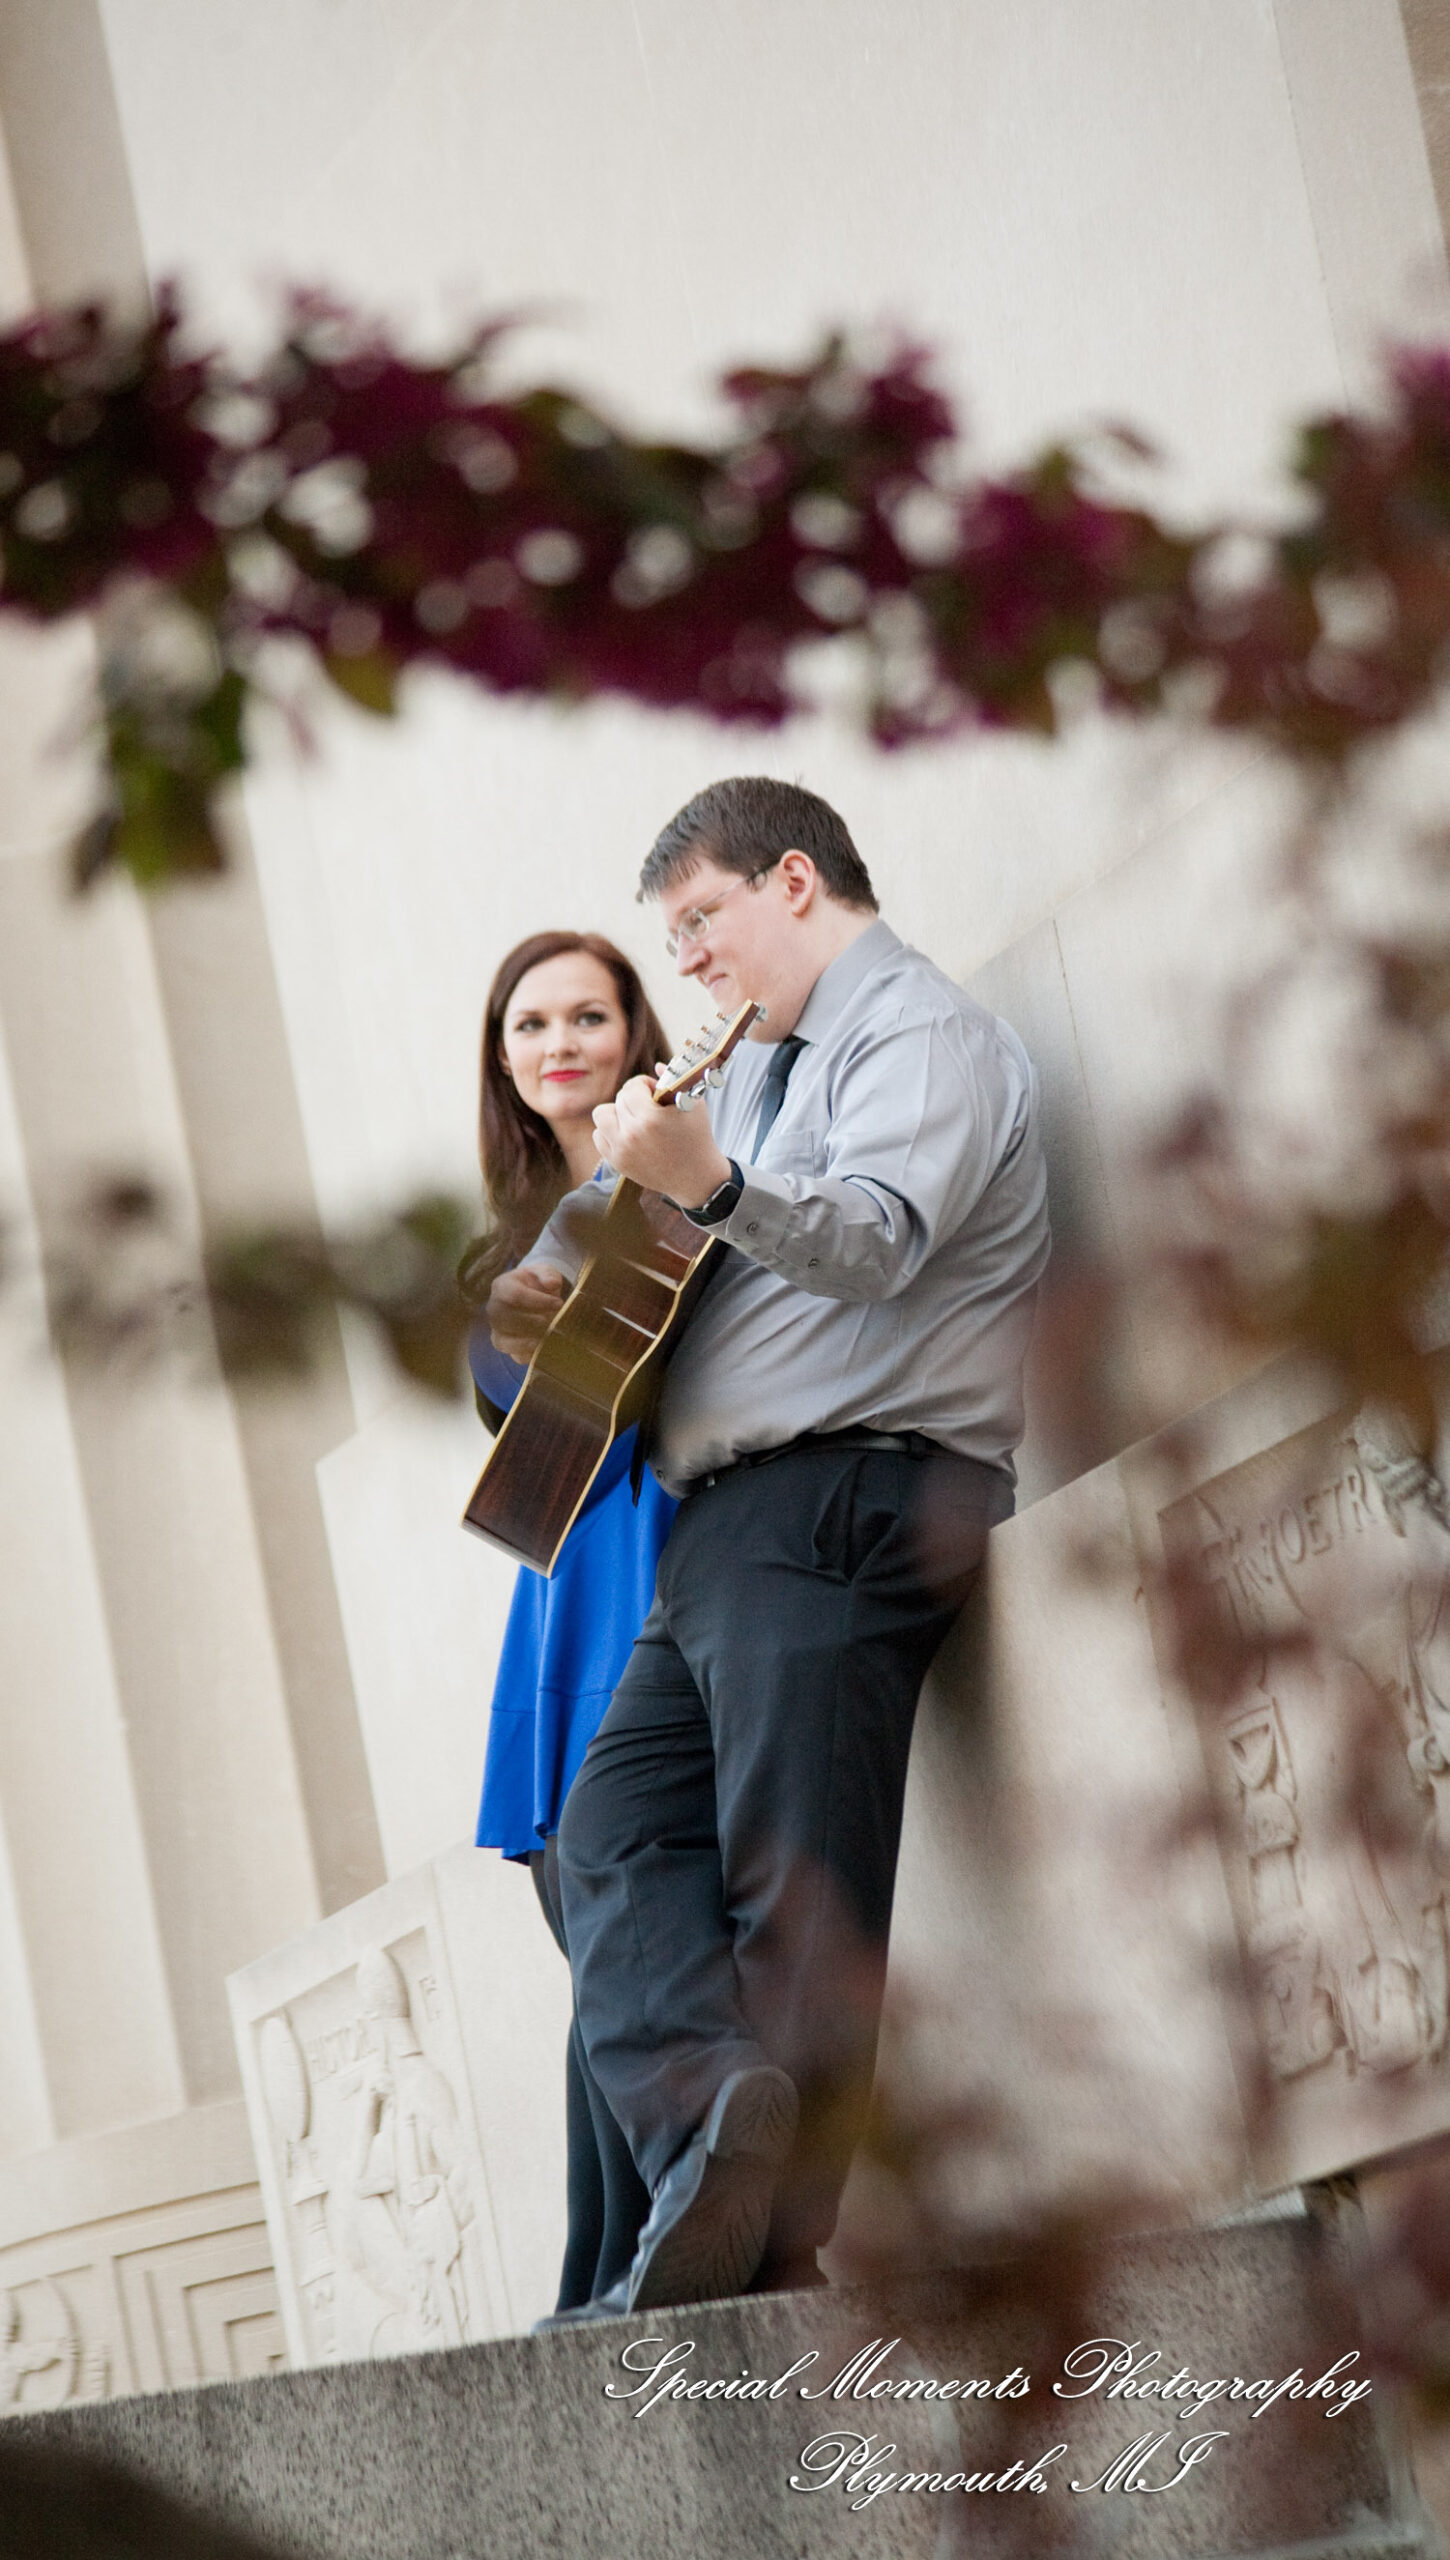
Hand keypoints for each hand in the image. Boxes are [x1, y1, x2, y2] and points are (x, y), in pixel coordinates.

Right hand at [487, 1262, 565, 1361]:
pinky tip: (545, 1348)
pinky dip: (531, 1355)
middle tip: (553, 1322)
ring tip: (550, 1336)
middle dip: (533, 1323)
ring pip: (506, 1341)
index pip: (514, 1295)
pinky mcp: (505, 1346)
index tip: (558, 1303)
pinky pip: (514, 1356)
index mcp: (501, 1286)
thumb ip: (548, 1274)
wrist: (534, 1295)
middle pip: (506, 1320)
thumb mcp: (544, 1271)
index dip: (537, 1301)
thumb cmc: (538, 1282)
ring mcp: (496, 1329)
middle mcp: (493, 1309)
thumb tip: (552, 1283)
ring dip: (530, 1340)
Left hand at [592, 1073, 731, 1206]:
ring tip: (633, 1118)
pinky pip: (598, 1137)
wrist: (696, 1177)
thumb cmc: (697, 1137)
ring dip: (615, 1113)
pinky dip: (609, 1132)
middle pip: (619, 1099)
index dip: (644, 1084)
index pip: (631, 1087)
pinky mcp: (617, 1163)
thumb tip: (656, 1066)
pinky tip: (627, 1133)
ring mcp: (622, 1150)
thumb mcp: (694, 1103)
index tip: (655, 1091)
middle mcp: (632, 1135)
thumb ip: (673, 1080)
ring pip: (601, 1115)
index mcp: (650, 1118)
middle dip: (634, 1098)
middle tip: (650, 1105)